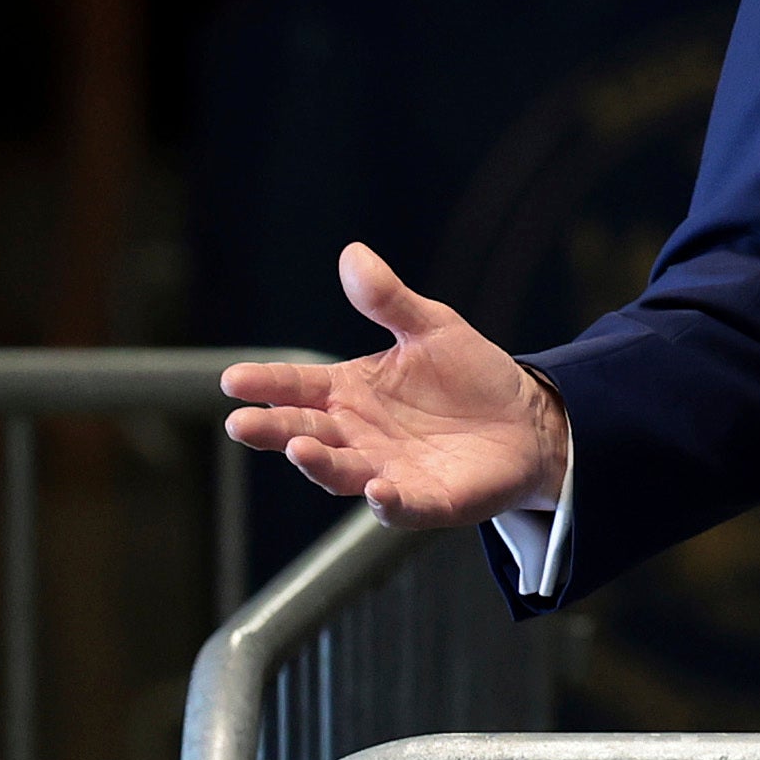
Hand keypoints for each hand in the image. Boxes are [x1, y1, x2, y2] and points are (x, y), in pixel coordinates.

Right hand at [219, 241, 571, 529]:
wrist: (526, 419)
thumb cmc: (469, 374)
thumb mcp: (431, 327)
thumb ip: (389, 300)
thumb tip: (353, 253)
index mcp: (350, 392)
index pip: (298, 387)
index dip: (267, 383)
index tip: (234, 379)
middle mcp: (358, 435)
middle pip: (306, 433)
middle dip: (273, 430)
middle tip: (242, 423)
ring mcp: (388, 471)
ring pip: (341, 472)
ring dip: (320, 464)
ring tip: (300, 449)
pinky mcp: (427, 500)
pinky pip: (402, 506)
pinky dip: (387, 502)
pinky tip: (378, 490)